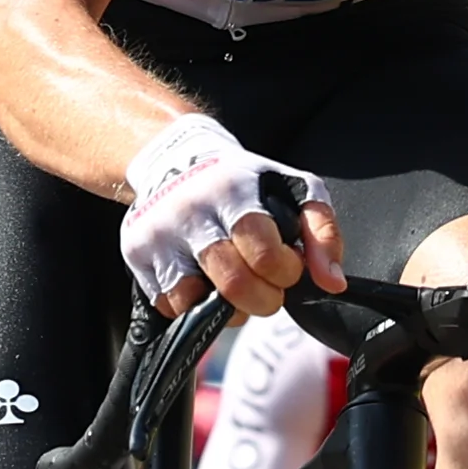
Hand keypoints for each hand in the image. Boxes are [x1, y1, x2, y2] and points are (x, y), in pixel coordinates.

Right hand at [121, 114, 344, 318]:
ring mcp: (157, 235)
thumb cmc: (245, 181)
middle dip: (263, 299)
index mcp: (232, 192)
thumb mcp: (296, 190)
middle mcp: (189, 212)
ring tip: (238, 289)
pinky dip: (194, 306)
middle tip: (270, 290)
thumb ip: (322, 234)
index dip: (285, 272)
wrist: (174, 159)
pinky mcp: (135, 254)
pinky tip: (209, 285)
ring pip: (194, 299)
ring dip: (226, 310)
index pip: (263, 252)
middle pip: (231, 282)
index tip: (288, 267)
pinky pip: (168, 304)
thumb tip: (332, 284)